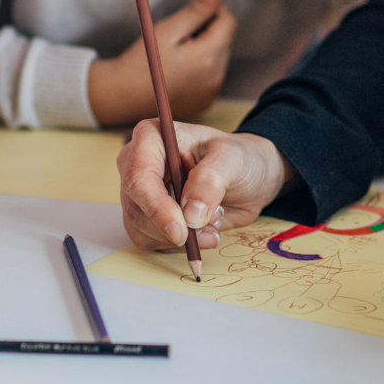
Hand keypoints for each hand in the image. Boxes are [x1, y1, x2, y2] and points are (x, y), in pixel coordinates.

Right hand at [88, 0, 237, 126]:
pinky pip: (211, 76)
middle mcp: (215, 79)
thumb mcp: (167, 30)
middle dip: (208, 30)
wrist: (122, 97)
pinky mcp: (204, 102)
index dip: (215, 9)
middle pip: (225, 41)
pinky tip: (178, 68)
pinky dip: (201, 67)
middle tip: (179, 32)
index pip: (229, 22)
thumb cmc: (141, 61)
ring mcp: (211, 93)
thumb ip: (196, 12)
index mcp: (208, 58)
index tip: (195, 6)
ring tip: (176, 52)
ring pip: (219, 58)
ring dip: (205, 49)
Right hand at [118, 120, 292, 249]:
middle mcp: (136, 164)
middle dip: (174, 227)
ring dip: (181, 238)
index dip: (157, 207)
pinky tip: (201, 230)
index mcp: (151, 138)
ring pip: (142, 231)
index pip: (139, 177)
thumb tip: (190, 215)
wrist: (247, 179)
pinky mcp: (145, 217)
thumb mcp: (232, 159)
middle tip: (211, 224)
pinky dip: (179, 245)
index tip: (182, 229)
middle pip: (137, 209)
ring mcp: (139, 194)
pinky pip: (150, 242)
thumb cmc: (237, 159)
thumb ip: (210, 180)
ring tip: (211, 220)